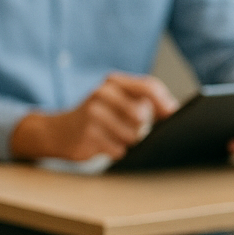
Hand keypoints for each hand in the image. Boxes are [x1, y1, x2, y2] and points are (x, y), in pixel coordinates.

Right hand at [10, 73, 178, 162]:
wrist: (58, 132)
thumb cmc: (97, 118)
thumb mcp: (117, 101)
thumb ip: (145, 101)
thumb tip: (175, 111)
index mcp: (113, 82)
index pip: (148, 86)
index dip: (165, 103)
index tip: (171, 116)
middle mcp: (102, 93)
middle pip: (141, 115)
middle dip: (141, 128)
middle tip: (130, 130)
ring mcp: (92, 113)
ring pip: (131, 135)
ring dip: (128, 143)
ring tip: (114, 138)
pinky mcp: (87, 134)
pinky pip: (118, 150)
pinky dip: (116, 152)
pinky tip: (104, 146)